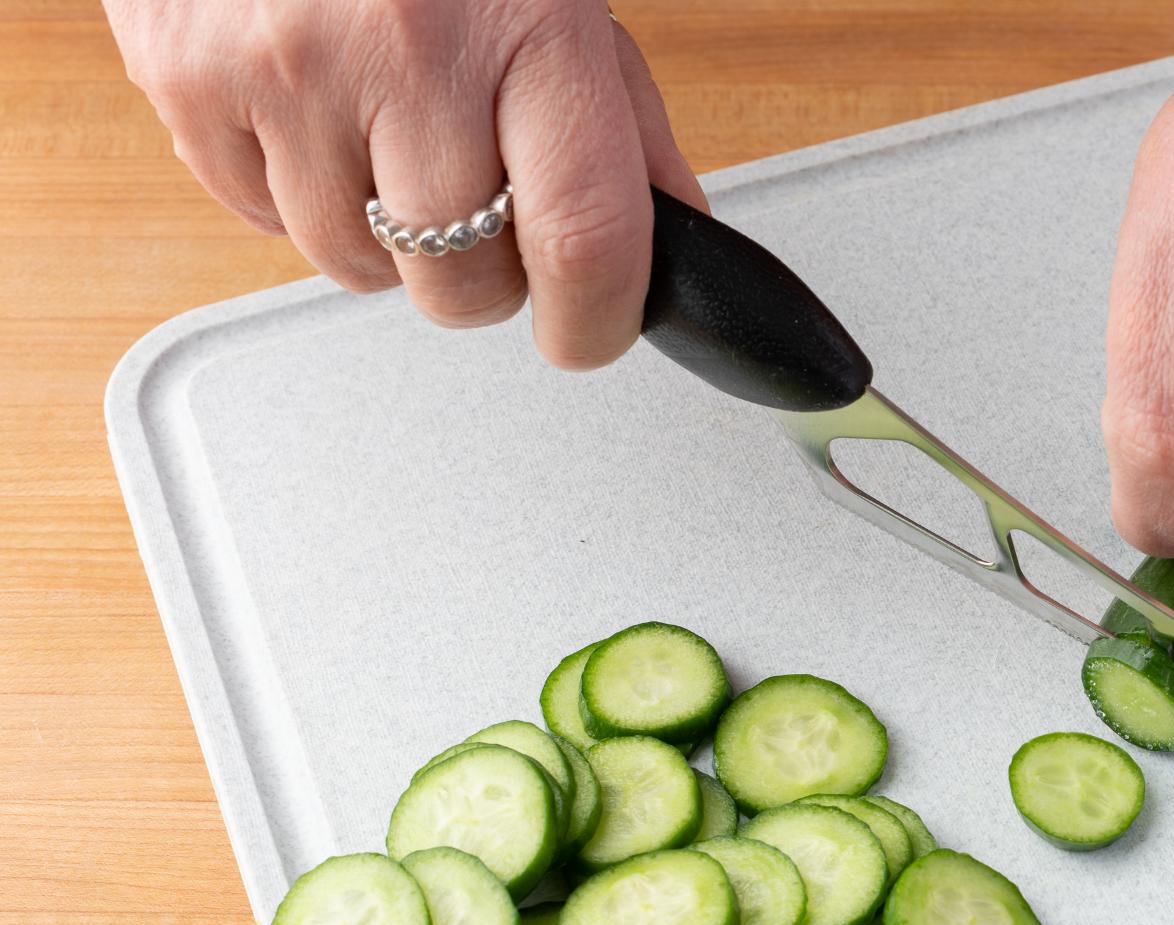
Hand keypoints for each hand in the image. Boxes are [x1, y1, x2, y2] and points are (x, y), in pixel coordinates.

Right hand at [104, 0, 705, 368]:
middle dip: (484, 276)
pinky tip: (318, 108)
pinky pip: (263, 221)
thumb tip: (673, 235)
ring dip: (386, 239)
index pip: (582, 241)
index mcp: (528, 26)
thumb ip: (623, 124)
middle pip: (463, 285)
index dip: (594, 321)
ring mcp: (288, 72)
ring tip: (387, 130)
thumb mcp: (562, 0)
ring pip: (359, 268)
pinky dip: (297, 191)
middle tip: (479, 197)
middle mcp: (407, 52)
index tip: (590, 333)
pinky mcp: (192, 83)